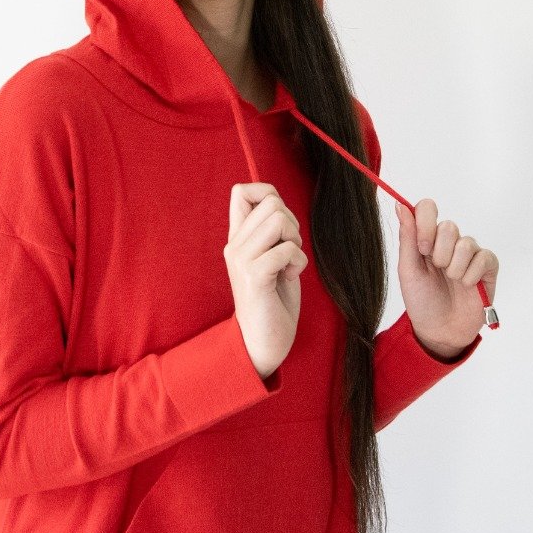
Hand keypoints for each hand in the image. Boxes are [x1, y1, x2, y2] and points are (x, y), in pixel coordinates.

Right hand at [226, 182, 308, 378]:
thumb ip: (270, 232)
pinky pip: (285, 249)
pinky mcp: (254, 276)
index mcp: (237, 238)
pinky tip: (288, 278)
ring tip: (288, 264)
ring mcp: (241, 260)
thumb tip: (279, 204)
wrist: (262, 342)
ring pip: (279, 219)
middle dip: (292, 223)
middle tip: (288, 252)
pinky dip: (298, 262)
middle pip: (271, 201)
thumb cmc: (273, 300)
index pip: (242, 191)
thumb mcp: (271, 258)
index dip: (269, 195)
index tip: (279, 225)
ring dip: (296, 241)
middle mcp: (234, 245)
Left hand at [394, 198, 498, 356]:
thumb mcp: (408, 270)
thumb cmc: (421, 300)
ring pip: (466, 243)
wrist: (440, 331)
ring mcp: (470, 253)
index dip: (426, 223)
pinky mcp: (488, 266)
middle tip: (437, 270)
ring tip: (451, 281)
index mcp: (427, 239)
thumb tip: (399, 204)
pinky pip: (483, 258)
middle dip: (439, 253)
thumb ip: (407, 237)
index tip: (423, 248)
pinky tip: (467, 286)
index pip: (428, 208)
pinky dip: (471, 275)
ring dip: (454, 268)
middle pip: (449, 226)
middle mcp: (450, 242)